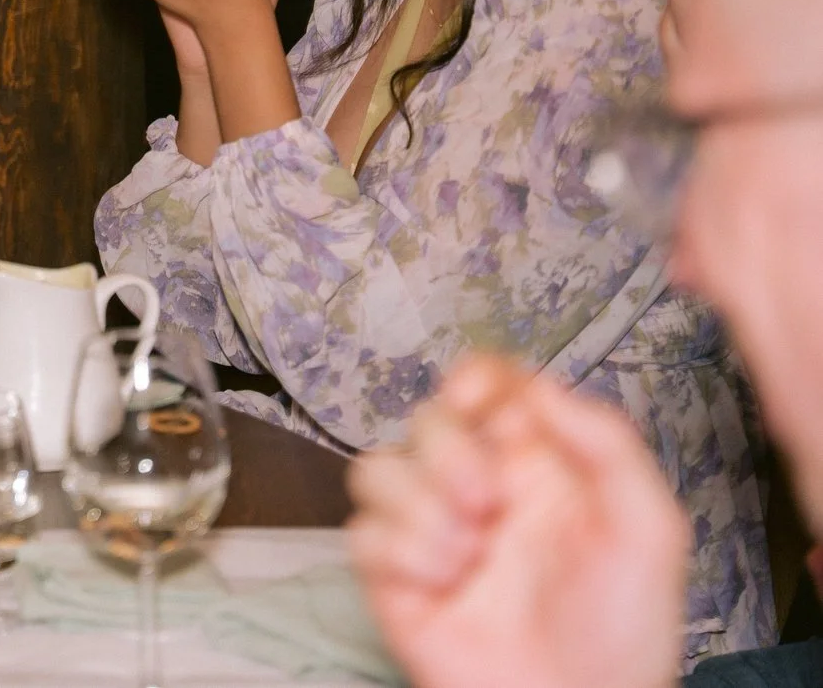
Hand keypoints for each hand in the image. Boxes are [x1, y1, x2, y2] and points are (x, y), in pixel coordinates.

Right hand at [348, 355, 685, 687]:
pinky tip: (444, 584)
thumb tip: (540, 386)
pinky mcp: (394, 575)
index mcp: (535, 463)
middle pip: (425, 420)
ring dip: (421, 508)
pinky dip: (402, 554)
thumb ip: (608, 444)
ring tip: (467, 556)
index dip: (472, 380)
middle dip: (448, 453)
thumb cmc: (621, 630)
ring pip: (377, 468)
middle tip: (487, 503)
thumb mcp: (647, 529)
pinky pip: (362, 533)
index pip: (486, 386)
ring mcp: (432, 530)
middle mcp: (477, 487)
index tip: (476, 400)